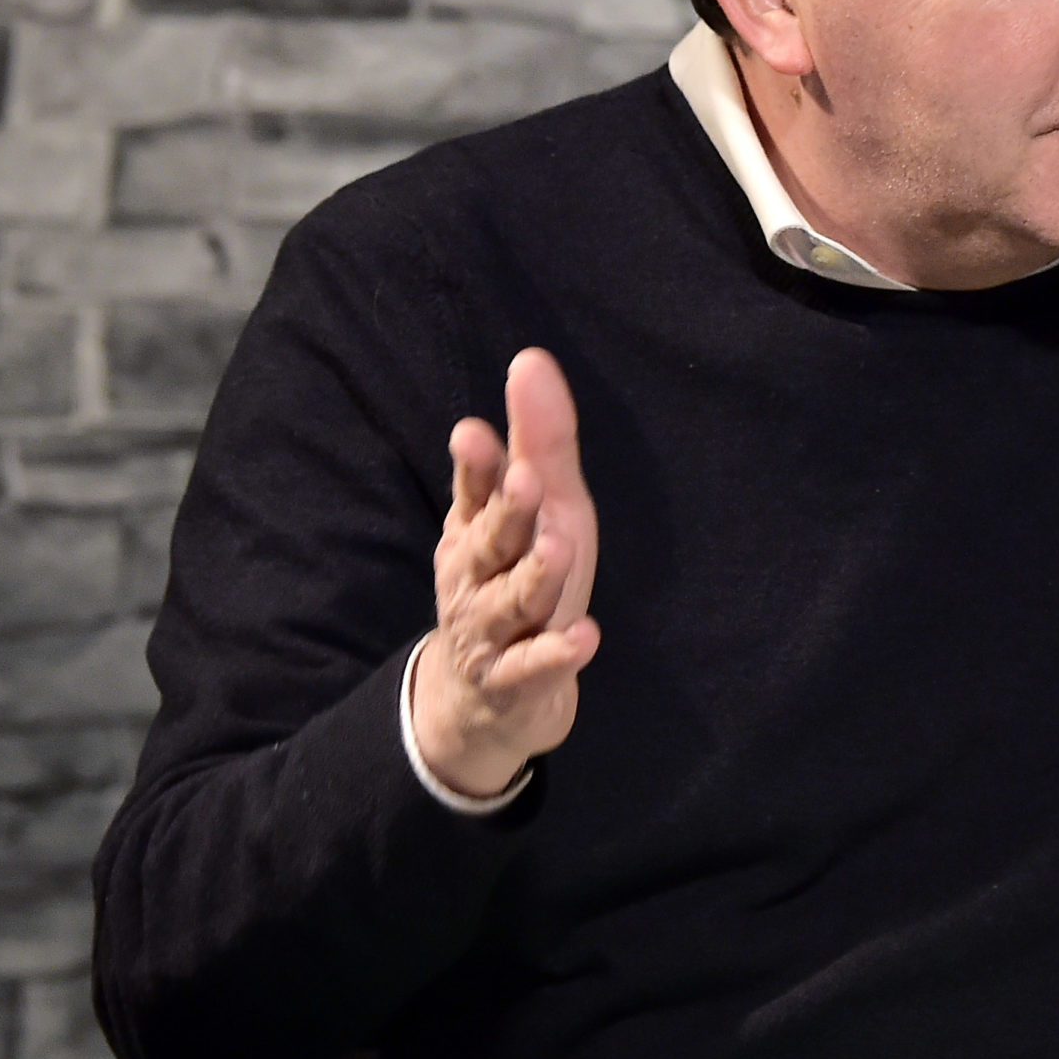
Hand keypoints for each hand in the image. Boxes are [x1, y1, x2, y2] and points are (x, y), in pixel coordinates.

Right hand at [411, 348, 601, 799]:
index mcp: (475, 532)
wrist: (487, 699)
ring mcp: (492, 632)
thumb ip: (535, 443)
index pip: (473, 492)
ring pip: (511, 603)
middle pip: (490, 543)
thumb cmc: (517, 584)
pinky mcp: (515, 682)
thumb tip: (530, 359)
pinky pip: (533, 669)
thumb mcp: (535, 512)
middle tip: (525, 481)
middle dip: (505, 512)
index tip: (474, 433)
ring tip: (559, 547)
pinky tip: (585, 637)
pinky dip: (556, 655)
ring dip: (534, 575)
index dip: (475, 466)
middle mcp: (475, 578)